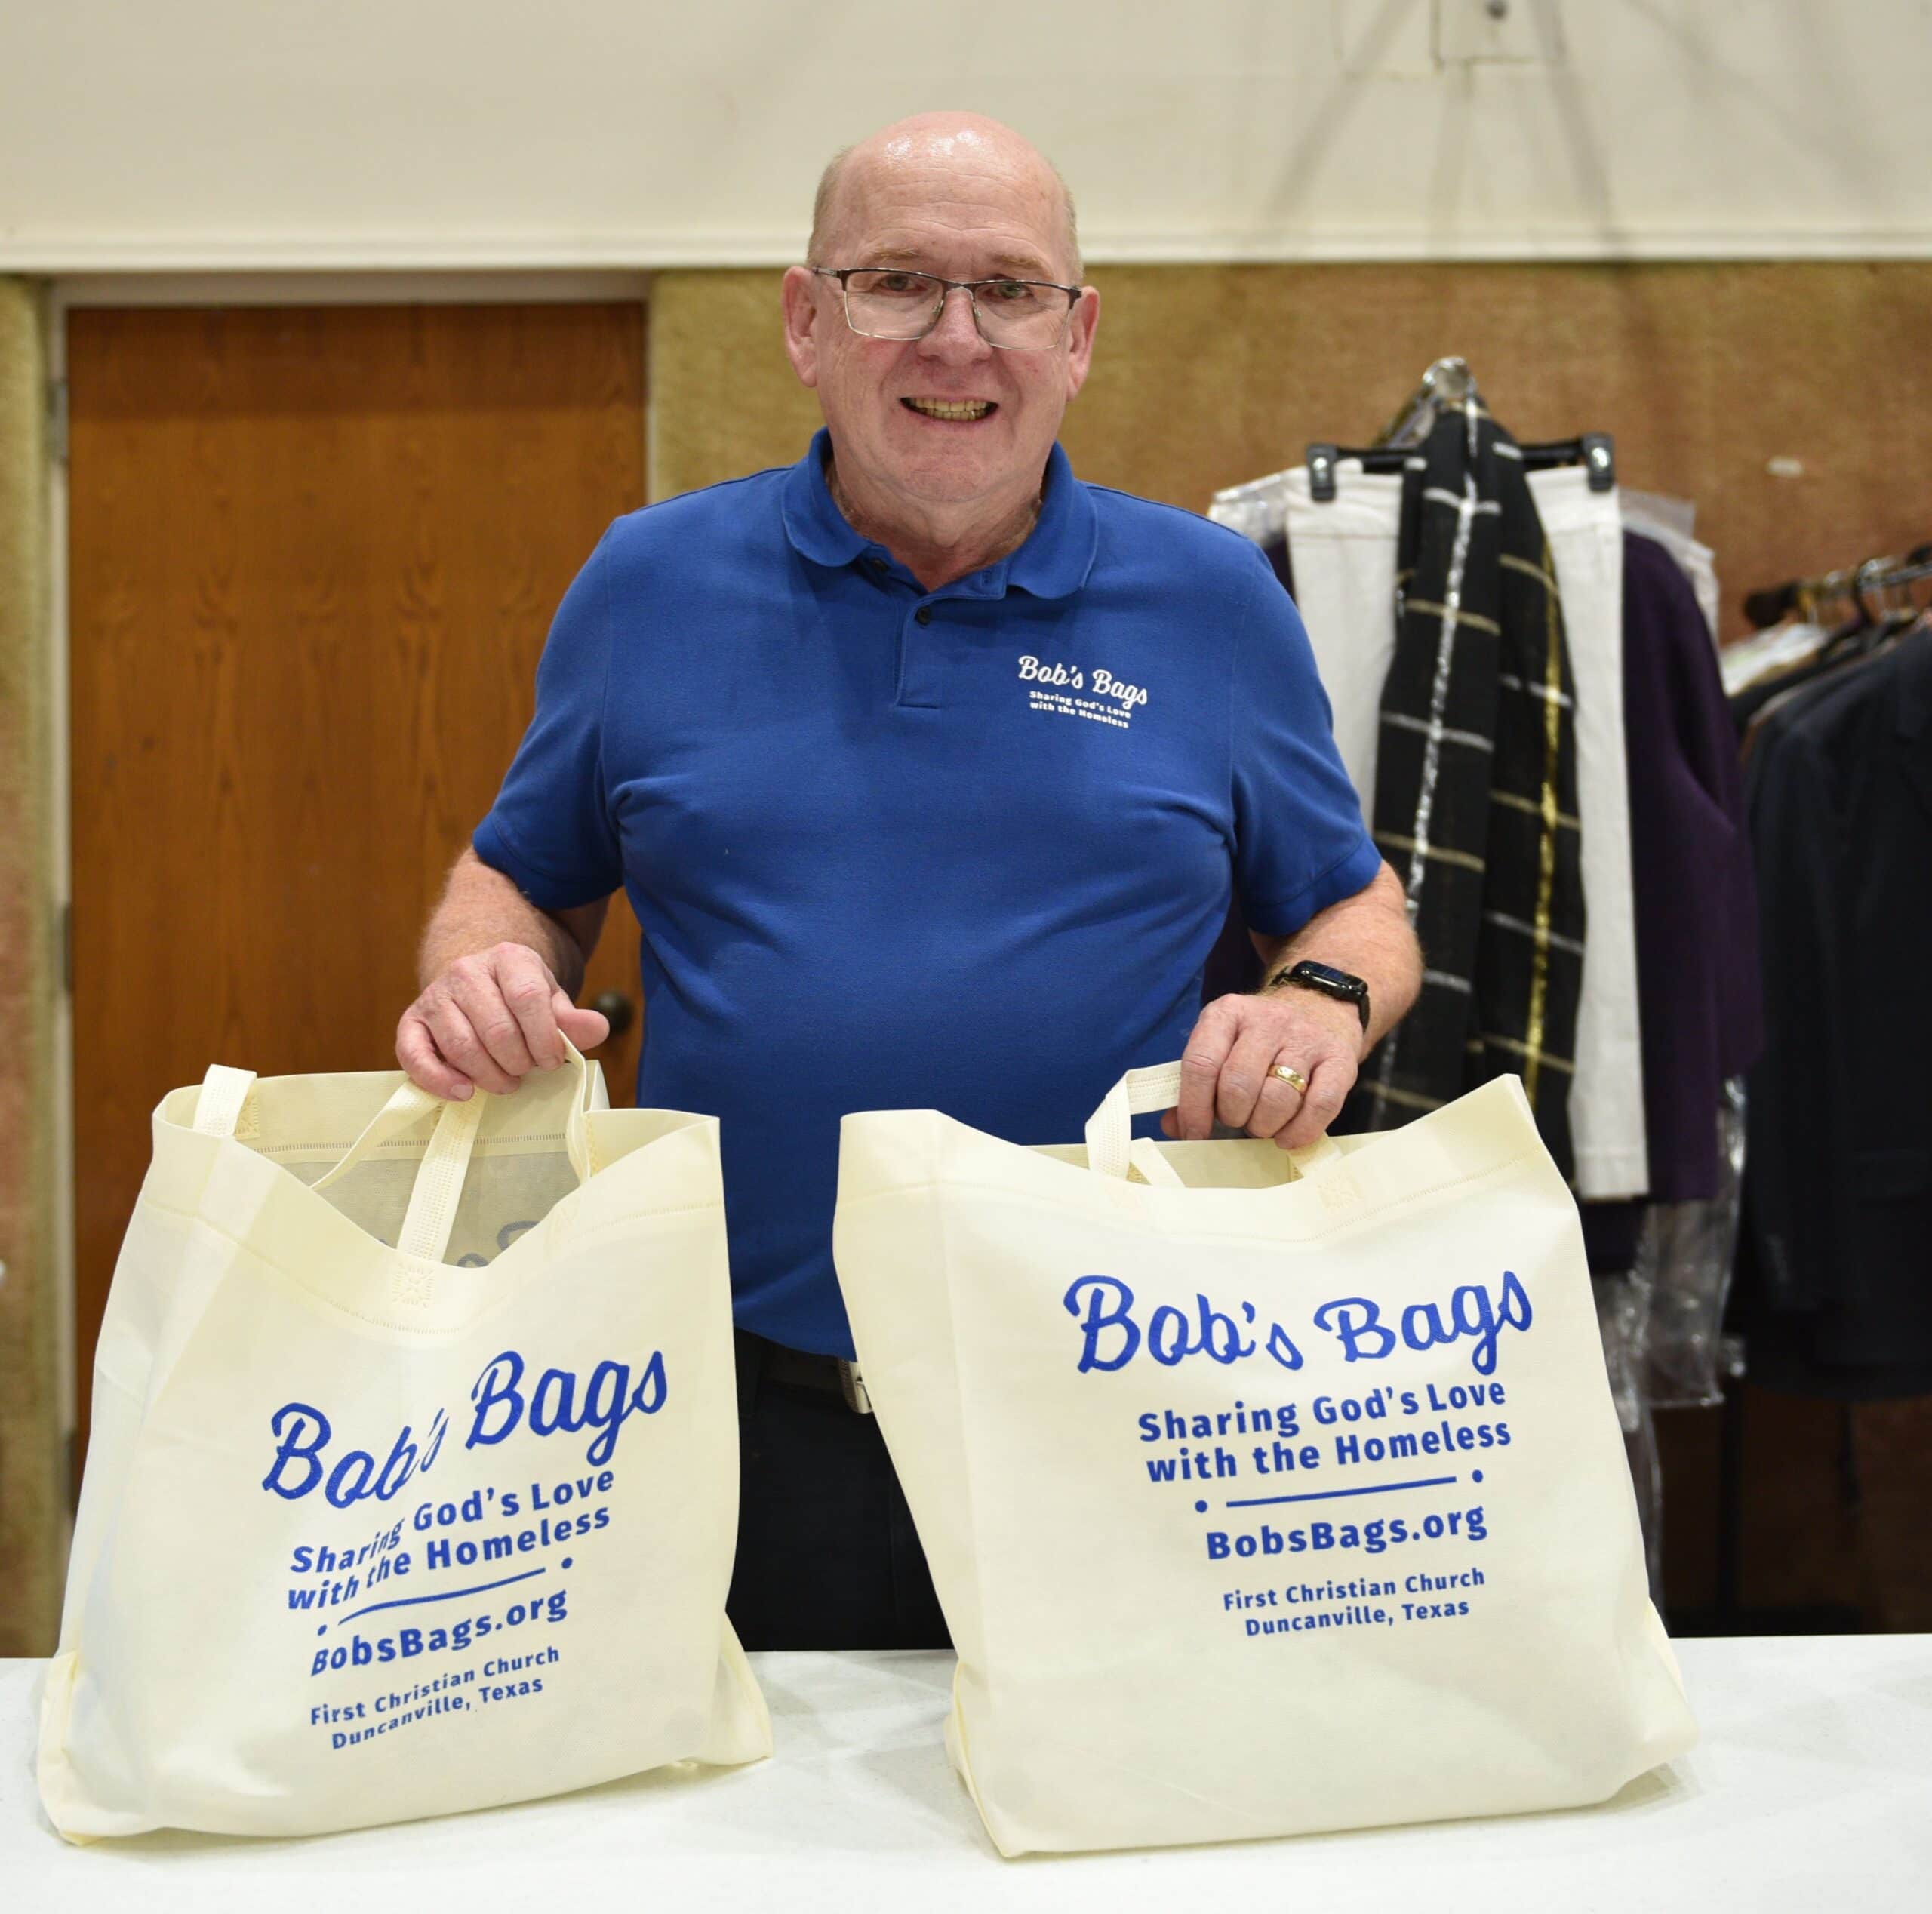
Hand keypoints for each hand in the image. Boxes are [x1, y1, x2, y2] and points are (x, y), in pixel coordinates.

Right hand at [397, 941, 610, 1099]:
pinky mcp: (411, 1022)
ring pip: (461, 1045)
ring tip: (506, 1082)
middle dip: (518, 1062)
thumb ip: (574, 1020)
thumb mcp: (552, 1002)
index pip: (527, 997)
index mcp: (509, 959)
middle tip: (526, 1072)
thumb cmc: (520, 999)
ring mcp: (435, 995)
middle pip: (496, 1028)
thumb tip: (598, 1029)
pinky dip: (439, 1080)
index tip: (551, 1060)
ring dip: (489, 1075)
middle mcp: (466, 971)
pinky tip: (464, 1092)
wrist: (479, 985)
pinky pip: (414, 1055)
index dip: (543, 1038)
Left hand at [1160, 988, 1364, 1150]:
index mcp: (1227, 1013)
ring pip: (1277, 1099)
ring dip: (1263, 1126)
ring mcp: (1306, 1038)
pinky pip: (1319, 1106)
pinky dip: (1299, 1132)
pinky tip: (1287, 1137)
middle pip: (1238, 1085)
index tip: (1194, 1134)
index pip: (1201, 1064)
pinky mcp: (1340, 1059)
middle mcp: (1267, 1020)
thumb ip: (1196, 1084)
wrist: (1320, 1005)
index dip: (1193, 1108)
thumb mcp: (1222, 1044)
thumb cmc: (1259, 1038)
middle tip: (1236, 1120)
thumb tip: (1174, 1126)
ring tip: (1261, 1124)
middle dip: (1232, 1116)